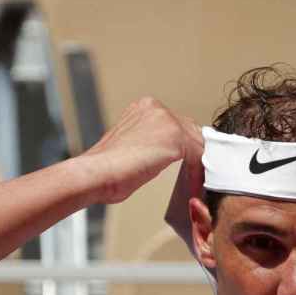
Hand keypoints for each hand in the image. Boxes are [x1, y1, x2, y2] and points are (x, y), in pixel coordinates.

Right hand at [80, 97, 203, 203]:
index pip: (177, 124)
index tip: (190, 164)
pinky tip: (195, 187)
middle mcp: (156, 108)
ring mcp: (166, 120)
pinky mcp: (174, 137)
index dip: (186, 147)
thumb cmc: (106, 168)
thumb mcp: (131, 147)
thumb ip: (149, 143)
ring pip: (197, 143)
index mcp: (143, 107)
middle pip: (191, 130)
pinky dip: (198, 173)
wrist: (96, 173)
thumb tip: (162, 155)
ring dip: (199, 164)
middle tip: (198, 175)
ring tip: (198, 183)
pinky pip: (198, 156)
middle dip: (195, 153)